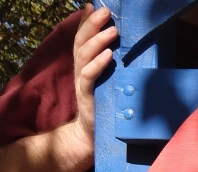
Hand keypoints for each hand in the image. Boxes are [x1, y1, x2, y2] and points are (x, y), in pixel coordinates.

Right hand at [72, 4, 117, 152]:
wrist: (92, 133)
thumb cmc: (103, 104)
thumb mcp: (107, 80)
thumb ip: (107, 63)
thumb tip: (117, 45)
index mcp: (83, 65)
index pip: (82, 38)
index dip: (86, 21)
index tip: (94, 5)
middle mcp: (80, 70)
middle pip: (81, 42)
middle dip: (92, 24)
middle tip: (106, 11)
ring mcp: (82, 82)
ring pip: (84, 56)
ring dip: (98, 41)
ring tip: (112, 30)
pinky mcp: (87, 95)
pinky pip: (89, 76)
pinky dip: (98, 64)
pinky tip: (109, 56)